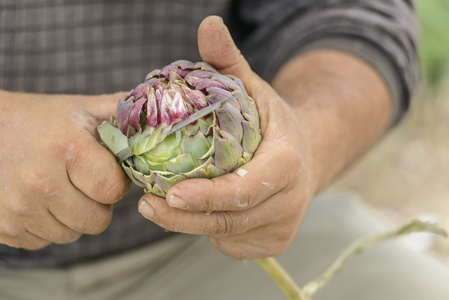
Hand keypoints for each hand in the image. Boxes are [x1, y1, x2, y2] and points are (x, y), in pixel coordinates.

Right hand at [0, 91, 129, 248]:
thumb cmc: (37, 120)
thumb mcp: (79, 109)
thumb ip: (120, 112)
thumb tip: (160, 114)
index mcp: (67, 150)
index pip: (113, 190)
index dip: (115, 182)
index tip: (103, 170)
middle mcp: (40, 184)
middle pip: (97, 221)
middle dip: (98, 203)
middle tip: (82, 181)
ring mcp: (19, 209)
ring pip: (72, 234)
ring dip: (73, 216)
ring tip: (59, 187)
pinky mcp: (3, 228)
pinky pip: (45, 240)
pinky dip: (48, 224)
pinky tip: (39, 199)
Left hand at [138, 16, 391, 258]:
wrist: (306, 155)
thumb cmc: (272, 123)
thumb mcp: (253, 88)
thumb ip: (229, 61)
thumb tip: (207, 24)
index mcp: (288, 165)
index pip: (245, 189)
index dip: (208, 196)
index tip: (169, 195)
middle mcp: (291, 202)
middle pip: (229, 220)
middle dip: (184, 218)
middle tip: (146, 206)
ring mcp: (282, 228)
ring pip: (225, 235)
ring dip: (190, 224)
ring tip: (159, 207)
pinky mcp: (273, 243)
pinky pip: (231, 243)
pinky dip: (207, 231)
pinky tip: (194, 213)